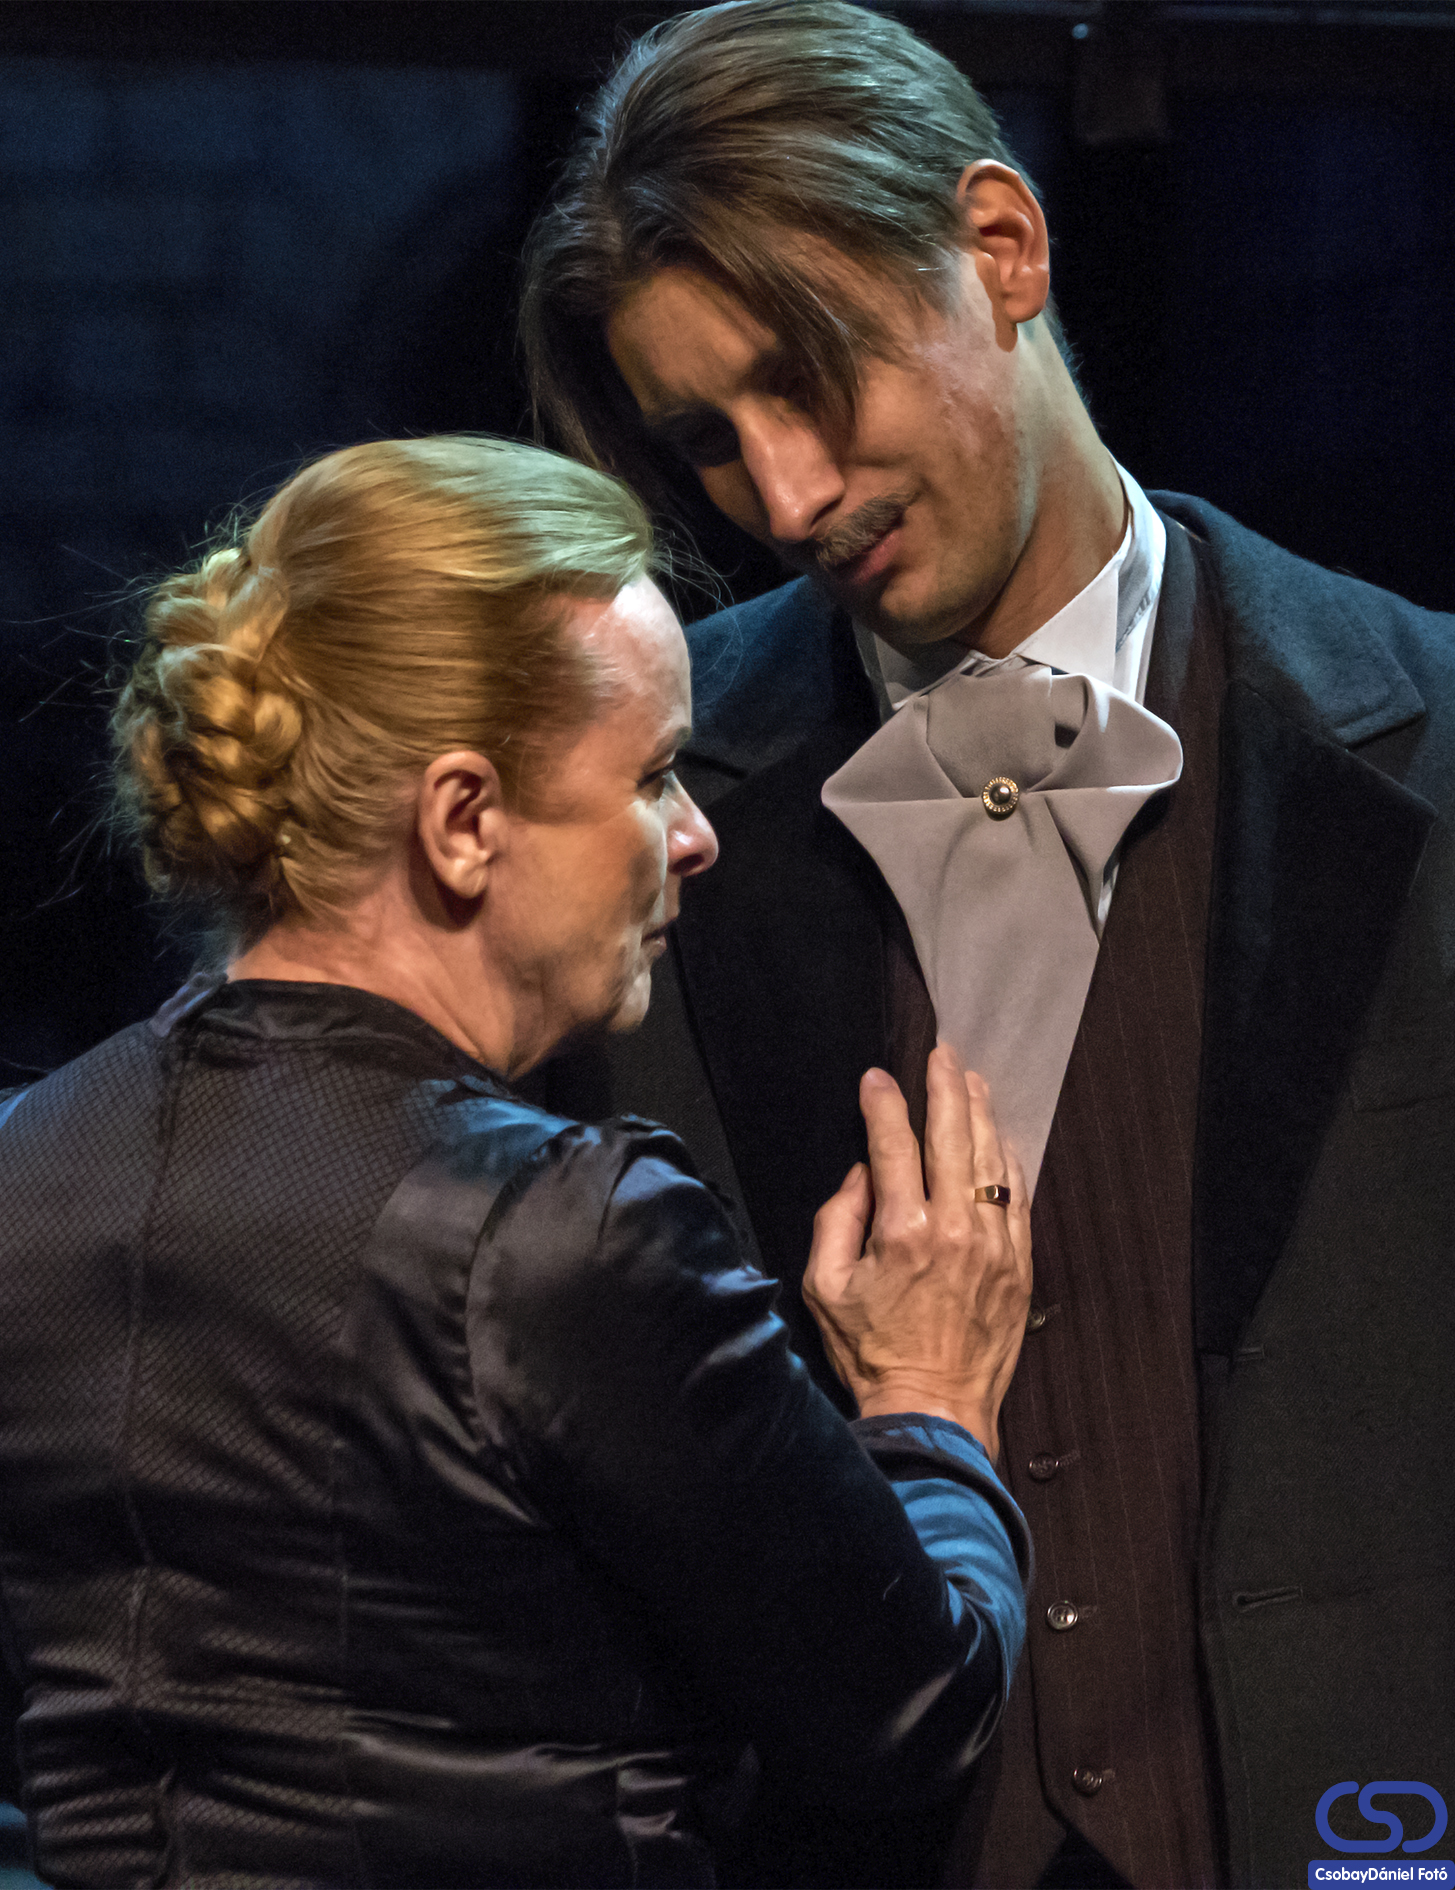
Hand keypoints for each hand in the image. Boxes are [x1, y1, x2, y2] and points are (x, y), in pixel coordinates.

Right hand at [802, 1044, 1031, 1458]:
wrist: (934, 1409)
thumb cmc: (873, 1353)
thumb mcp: (825, 1288)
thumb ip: (836, 1221)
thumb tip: (860, 1176)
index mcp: (901, 1232)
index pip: (893, 1143)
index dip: (883, 1103)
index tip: (876, 1079)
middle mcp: (953, 1230)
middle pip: (952, 1134)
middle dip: (944, 1086)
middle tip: (941, 1054)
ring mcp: (993, 1245)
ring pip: (991, 1158)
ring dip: (980, 1113)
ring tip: (971, 1080)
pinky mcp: (1019, 1265)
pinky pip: (1018, 1196)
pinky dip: (1008, 1160)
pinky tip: (998, 1138)